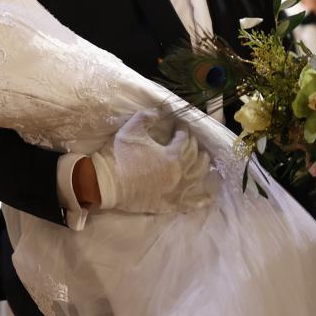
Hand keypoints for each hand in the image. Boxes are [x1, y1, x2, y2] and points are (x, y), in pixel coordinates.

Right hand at [91, 109, 212, 213]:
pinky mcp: (169, 203)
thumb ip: (146, 117)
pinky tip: (208, 198)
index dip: (183, 129)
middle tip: (191, 139)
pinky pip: (190, 203)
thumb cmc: (119, 155)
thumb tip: (158, 111)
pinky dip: (200, 200)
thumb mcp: (131, 129)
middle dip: (195, 145)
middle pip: (195, 157)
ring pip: (197, 177)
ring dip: (203, 166)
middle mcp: (179, 173)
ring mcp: (176, 190)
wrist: (107, 183)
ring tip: (204, 160)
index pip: (184, 139)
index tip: (180, 124)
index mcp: (172, 155)